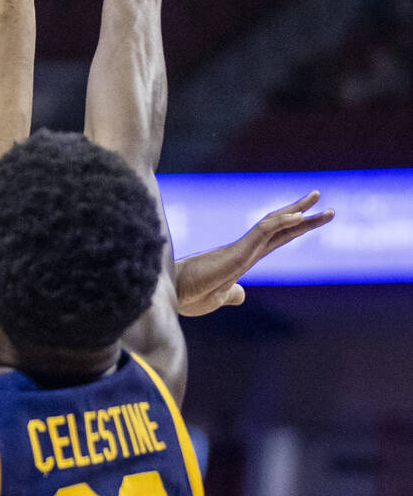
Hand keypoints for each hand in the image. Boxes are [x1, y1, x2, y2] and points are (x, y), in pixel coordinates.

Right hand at [176, 192, 334, 316]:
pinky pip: (263, 231)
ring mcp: (242, 249)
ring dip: (298, 210)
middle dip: (303, 213)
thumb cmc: (190, 296)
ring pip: (274, 223)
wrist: (173, 296)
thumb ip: (232, 294)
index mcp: (244, 259)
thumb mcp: (218, 298)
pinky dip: (282, 221)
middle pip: (280, 227)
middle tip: (321, 199)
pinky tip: (300, 216)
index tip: (315, 217)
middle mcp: (246, 250)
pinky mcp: (237, 251)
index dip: (297, 228)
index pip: (277, 239)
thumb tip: (241, 294)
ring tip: (317, 197)